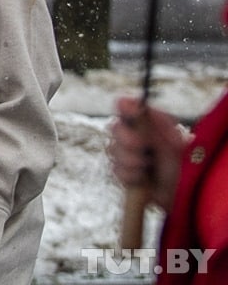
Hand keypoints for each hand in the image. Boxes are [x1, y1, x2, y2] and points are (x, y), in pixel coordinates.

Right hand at [108, 96, 186, 212]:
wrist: (183, 196)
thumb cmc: (184, 166)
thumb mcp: (172, 141)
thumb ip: (153, 122)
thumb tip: (134, 102)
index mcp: (147, 123)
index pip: (125, 106)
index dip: (124, 108)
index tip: (131, 113)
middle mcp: (134, 135)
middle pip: (114, 127)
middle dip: (127, 140)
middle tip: (141, 147)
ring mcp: (127, 153)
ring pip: (113, 150)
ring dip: (130, 161)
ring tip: (147, 168)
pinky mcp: (124, 172)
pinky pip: (116, 169)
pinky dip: (130, 175)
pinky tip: (142, 178)